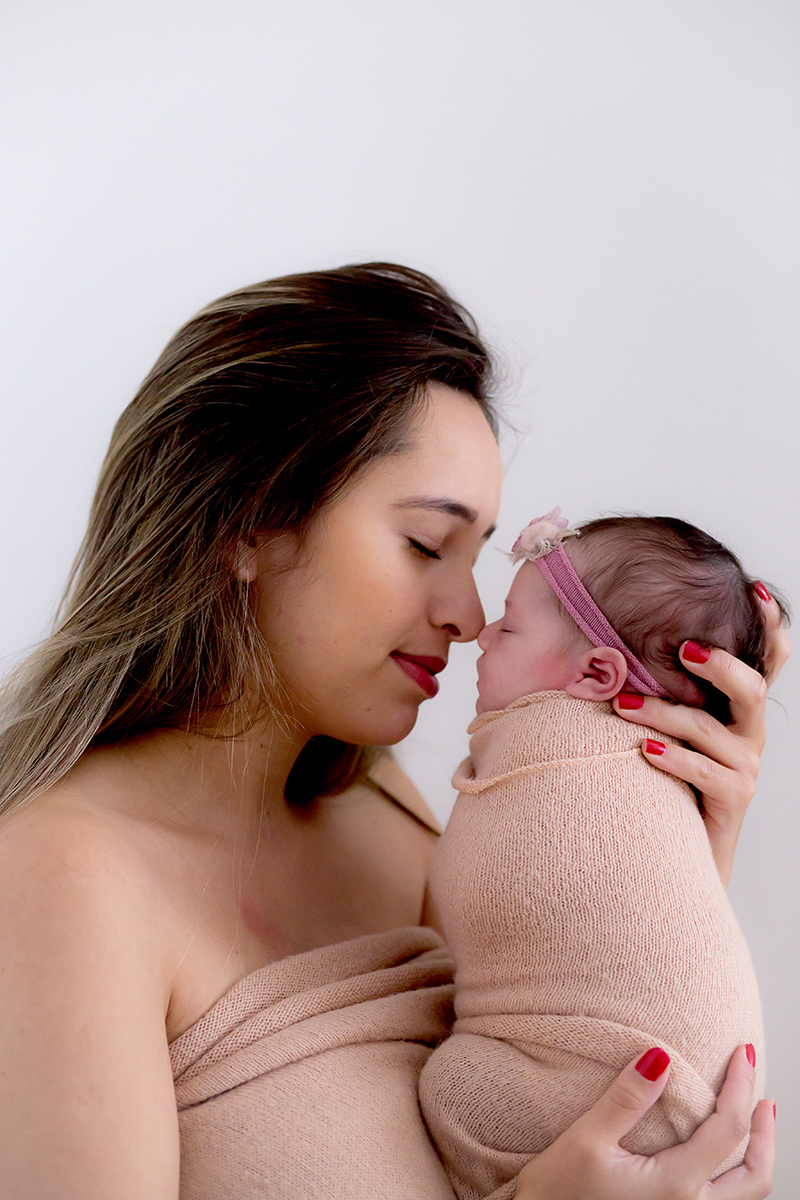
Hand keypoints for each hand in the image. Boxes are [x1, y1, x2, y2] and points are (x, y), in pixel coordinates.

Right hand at [514, 1045, 774, 1199]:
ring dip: (758, 1157)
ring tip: (754, 1124)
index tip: (741, 1052)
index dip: (740, 1085)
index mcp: (675, 1185)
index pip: (727, 1128)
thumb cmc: (557, 1193)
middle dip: (763, 1129)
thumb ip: (627, 1099)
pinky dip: (738, 1177)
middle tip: (761, 1092)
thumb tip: (660, 1057)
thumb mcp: (586, 1139)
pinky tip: (720, 1159)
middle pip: (754, 1173)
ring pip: (747, 1196)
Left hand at [612, 591, 789, 887]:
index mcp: (738, 708)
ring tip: (622, 706)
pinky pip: (702, 772)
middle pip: (749, 688)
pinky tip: (643, 749)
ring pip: (708, 729)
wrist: (681, 846)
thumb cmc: (666, 774)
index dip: (771, 625)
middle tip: (683, 650)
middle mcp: (749, 732)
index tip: (756, 589)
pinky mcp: (732, 797)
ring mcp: (744, 766)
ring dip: (663, 713)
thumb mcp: (668, 724)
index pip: (769, 660)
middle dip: (718, 665)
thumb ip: (659, 688)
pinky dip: (670, 757)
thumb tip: (612, 645)